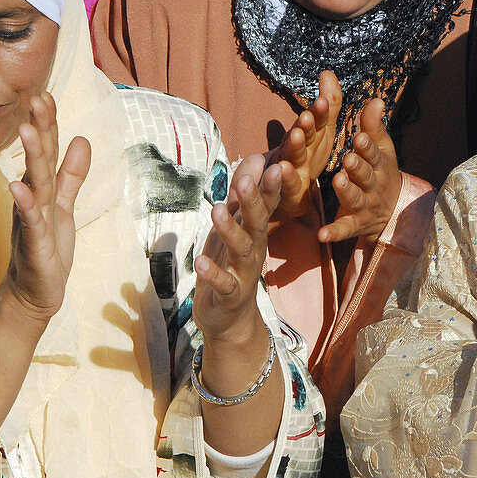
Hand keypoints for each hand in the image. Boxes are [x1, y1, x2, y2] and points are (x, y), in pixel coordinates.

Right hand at [2, 93, 91, 323]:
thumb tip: (82, 140)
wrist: (35, 295)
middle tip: (36, 98)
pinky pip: (30, 221)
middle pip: (39, 160)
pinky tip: (18, 185)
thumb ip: (72, 176)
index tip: (45, 94)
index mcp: (43, 191)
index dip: (49, 125)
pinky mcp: (34, 245)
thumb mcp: (65, 207)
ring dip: (31, 157)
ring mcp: (32, 222)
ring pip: (34, 185)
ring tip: (26, 129)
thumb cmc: (47, 250)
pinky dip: (25, 203)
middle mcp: (34, 201)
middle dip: (39, 130)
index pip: (48, 152)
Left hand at [194, 155, 282, 341]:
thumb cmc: (231, 265)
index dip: (271, 186)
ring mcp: (243, 273)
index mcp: (255, 231)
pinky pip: (223, 284)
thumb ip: (242, 195)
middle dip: (253, 202)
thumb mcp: (235, 226)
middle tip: (246, 181)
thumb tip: (255, 158)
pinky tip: (199, 261)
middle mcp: (254, 249)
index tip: (277, 164)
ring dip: (229, 230)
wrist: (231, 319)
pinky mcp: (230, 296)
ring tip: (216, 210)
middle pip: (257, 223)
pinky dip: (212, 273)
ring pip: (241, 250)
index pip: (267, 205)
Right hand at [269, 71, 341, 223]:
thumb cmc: (305, 158)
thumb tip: (327, 72)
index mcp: (307, 138)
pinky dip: (285, 182)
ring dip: (291, 149)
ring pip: (289, 160)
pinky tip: (284, 174)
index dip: (319, 113)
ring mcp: (287, 172)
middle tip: (307, 118)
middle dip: (303, 128)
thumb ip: (328, 107)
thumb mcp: (322, 133)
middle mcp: (294, 152)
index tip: (323, 101)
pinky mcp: (288, 195)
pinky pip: (288, 189)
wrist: (285, 195)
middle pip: (299, 138)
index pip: (315, 123)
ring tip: (295, 140)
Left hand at [319, 99, 402, 243]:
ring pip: (355, 199)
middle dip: (358, 167)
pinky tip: (321, 234)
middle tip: (348, 158)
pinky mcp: (354, 224)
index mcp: (380, 164)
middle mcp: (374, 185)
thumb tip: (376, 99)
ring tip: (337, 181)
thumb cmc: (382, 171)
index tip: (358, 137)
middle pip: (366, 176)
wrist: (393, 211)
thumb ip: (374, 126)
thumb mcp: (382, 149)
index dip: (367, 147)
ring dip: (347, 192)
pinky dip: (333, 232)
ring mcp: (364, 206)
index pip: (374, 154)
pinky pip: (343, 229)